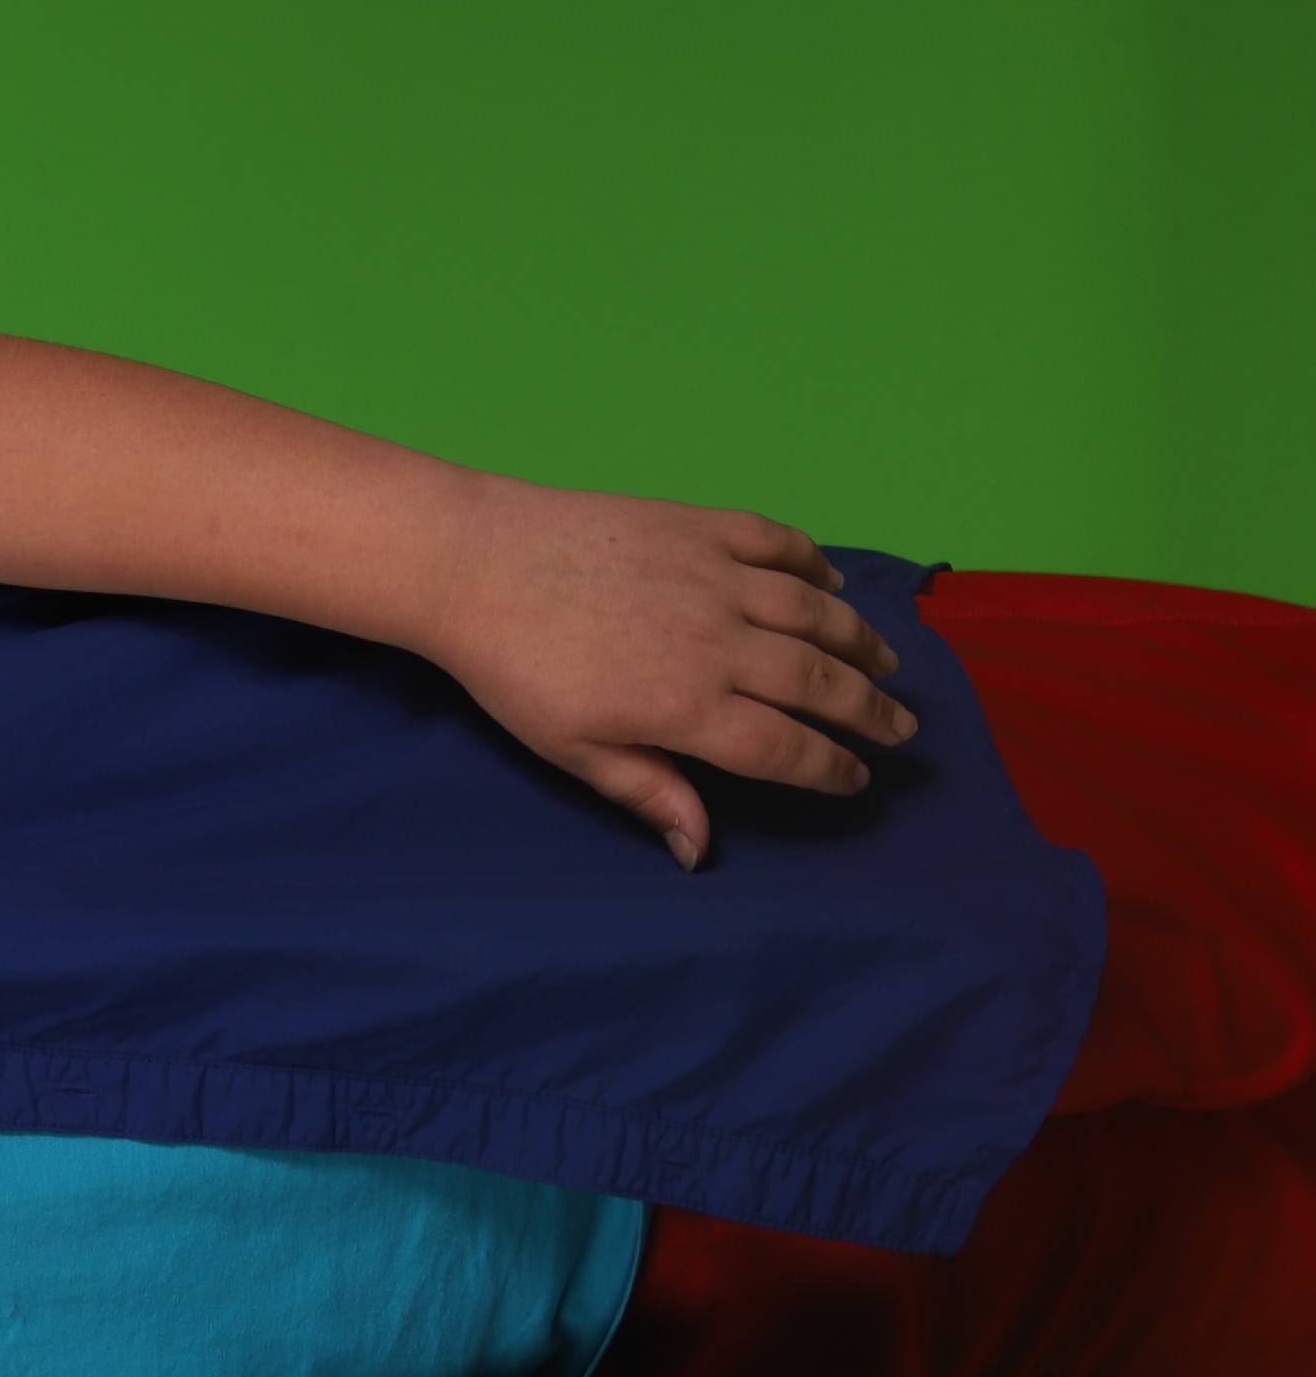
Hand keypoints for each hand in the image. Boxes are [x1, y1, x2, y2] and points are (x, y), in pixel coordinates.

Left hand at [416, 477, 916, 868]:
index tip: (858, 779)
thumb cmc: (512, 670)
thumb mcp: (571, 751)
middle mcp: (719, 642)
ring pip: (815, 613)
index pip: (784, 749)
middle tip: (903, 726)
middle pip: (819, 682)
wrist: (474, 565)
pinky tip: (833, 586)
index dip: (830, 767)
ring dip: (860, 640)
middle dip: (869, 709)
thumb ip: (647, 792)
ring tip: (887, 663)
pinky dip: (815, 565)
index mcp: (686, 707)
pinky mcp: (700, 526)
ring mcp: (715, 577)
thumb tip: (700, 850)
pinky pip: (779, 544)